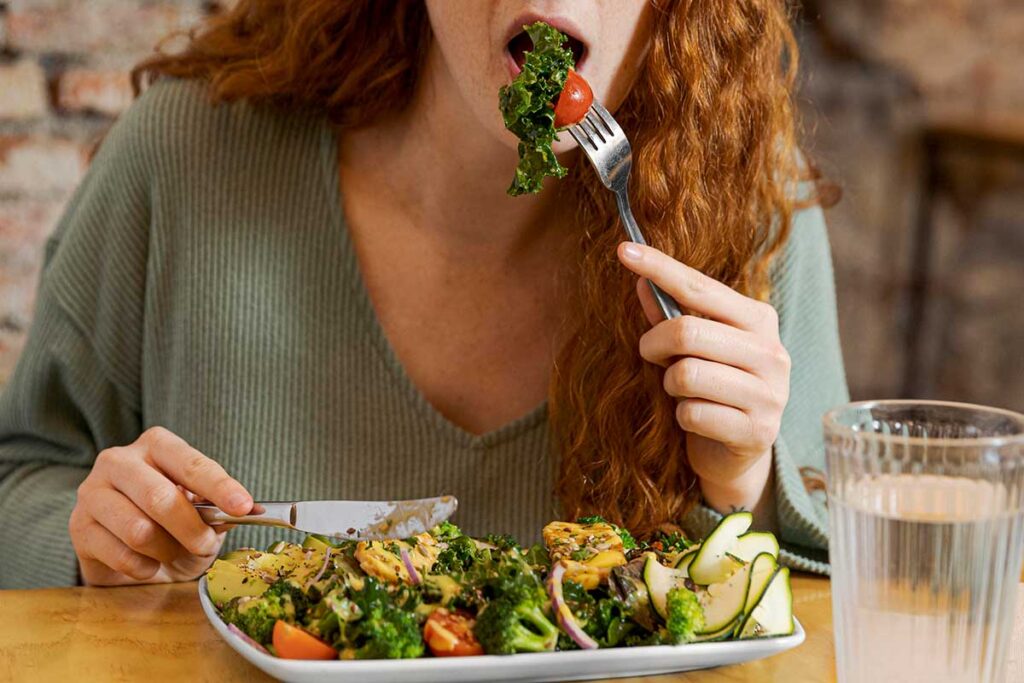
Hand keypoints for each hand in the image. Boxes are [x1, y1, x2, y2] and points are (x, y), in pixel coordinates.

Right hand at [69, 427, 252, 585]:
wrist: (127, 553)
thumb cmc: (171, 524)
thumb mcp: (200, 510)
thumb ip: (218, 507)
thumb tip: (246, 509)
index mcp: (156, 445)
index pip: (191, 464)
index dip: (220, 487)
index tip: (244, 507)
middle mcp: (119, 461)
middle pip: (160, 498)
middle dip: (191, 529)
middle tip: (205, 545)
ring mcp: (93, 492)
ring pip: (139, 530)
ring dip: (166, 551)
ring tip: (171, 552)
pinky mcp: (79, 527)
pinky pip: (121, 556)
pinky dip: (145, 568)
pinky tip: (148, 563)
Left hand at [617, 243, 790, 515]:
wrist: (736, 454)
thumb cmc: (711, 390)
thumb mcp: (690, 349)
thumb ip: (669, 316)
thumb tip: (639, 282)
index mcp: (759, 319)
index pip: (699, 286)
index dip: (659, 267)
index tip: (623, 249)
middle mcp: (772, 351)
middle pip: (686, 331)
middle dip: (653, 344)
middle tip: (650, 355)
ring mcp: (769, 393)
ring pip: (685, 375)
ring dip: (669, 385)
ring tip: (680, 391)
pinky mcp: (758, 431)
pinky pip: (692, 413)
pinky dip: (681, 417)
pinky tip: (696, 420)